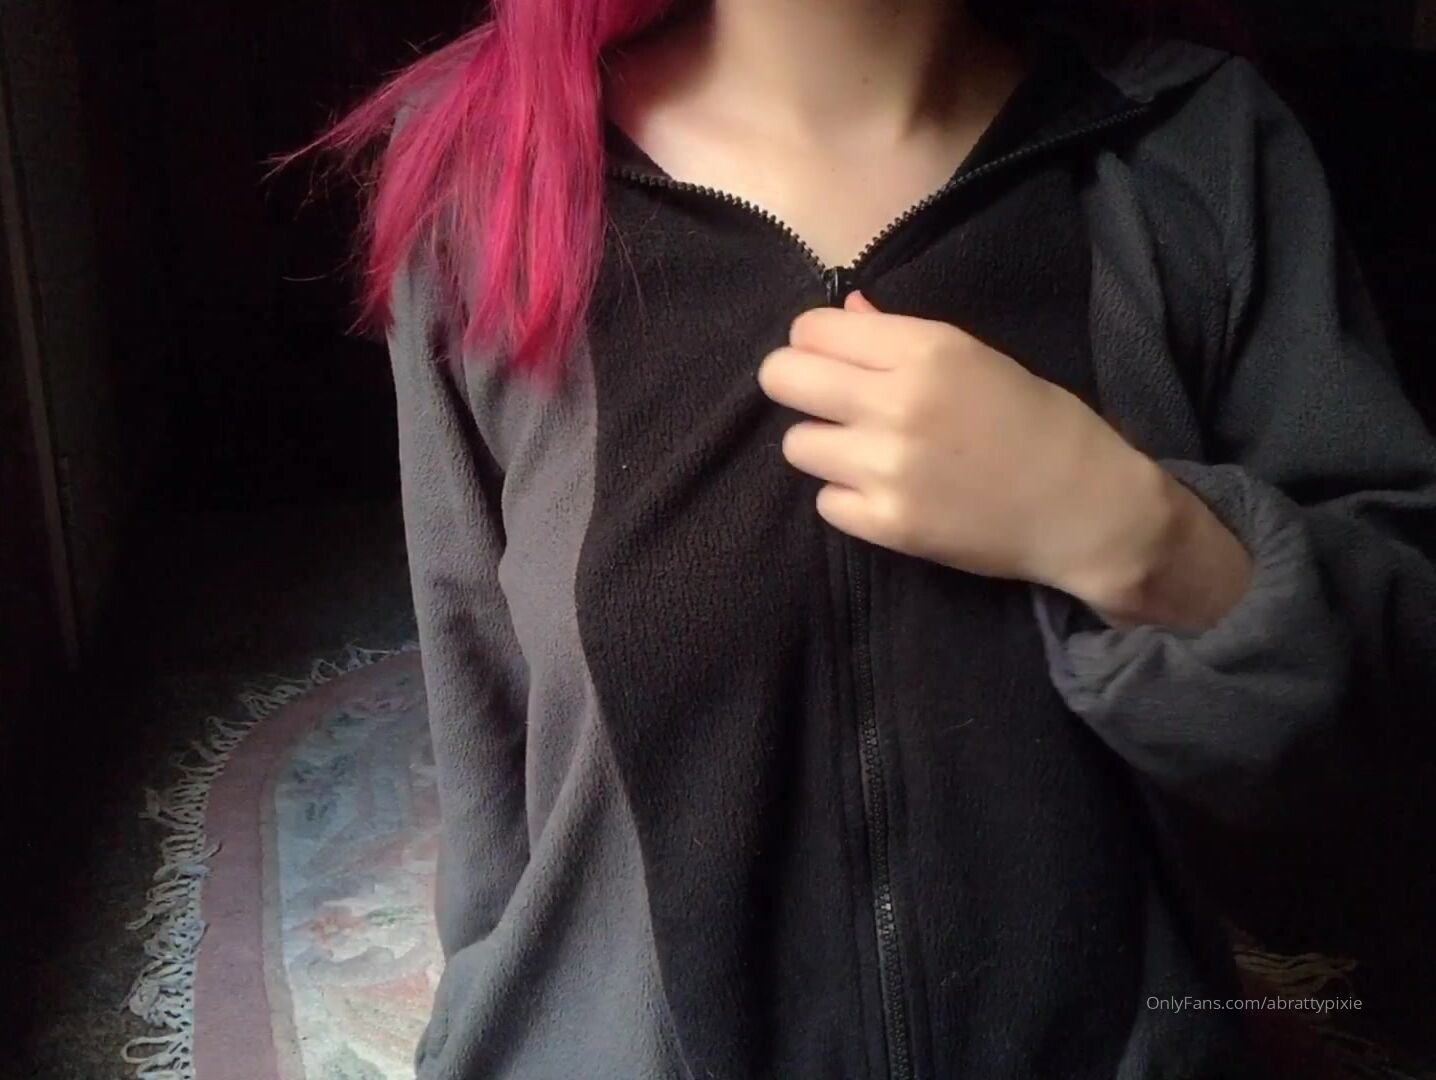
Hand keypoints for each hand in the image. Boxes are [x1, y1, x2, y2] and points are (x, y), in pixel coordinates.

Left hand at [756, 291, 1252, 629]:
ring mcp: (887, 468)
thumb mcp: (978, 359)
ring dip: (825, 446)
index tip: (835, 359)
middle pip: (781, 378)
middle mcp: (897, 403)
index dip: (815, 342)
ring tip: (869, 452)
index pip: (810, 329)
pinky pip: (825, 501)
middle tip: (827, 402)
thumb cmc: (1038, 422)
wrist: (1085, 508)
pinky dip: (848, 498)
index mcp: (925, 350)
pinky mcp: (886, 524)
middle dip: (797, 385)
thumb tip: (846, 311)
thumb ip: (900, 336)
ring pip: (796, 444)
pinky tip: (889, 493)